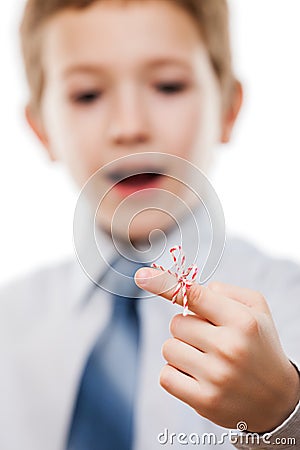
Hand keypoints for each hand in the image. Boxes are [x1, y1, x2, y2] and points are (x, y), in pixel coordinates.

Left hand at [135, 268, 299, 432]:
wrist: (278, 400)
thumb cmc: (260, 345)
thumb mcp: (256, 310)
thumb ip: (224, 291)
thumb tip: (187, 288)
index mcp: (242, 321)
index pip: (194, 295)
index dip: (165, 284)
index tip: (141, 276)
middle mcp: (229, 348)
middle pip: (176, 324)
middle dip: (188, 327)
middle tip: (210, 338)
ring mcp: (216, 377)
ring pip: (168, 348)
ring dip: (181, 350)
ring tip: (206, 358)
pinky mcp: (204, 401)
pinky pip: (166, 376)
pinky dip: (175, 373)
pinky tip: (197, 376)